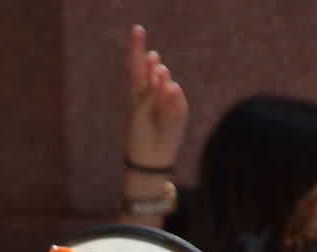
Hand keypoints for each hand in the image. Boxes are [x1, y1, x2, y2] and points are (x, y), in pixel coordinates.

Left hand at [126, 24, 187, 171]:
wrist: (152, 157)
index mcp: (138, 92)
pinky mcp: (179, 110)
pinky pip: (176, 99)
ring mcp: (167, 100)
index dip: (137, 48)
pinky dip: (173, 95)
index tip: (137, 29)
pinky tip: (171, 90)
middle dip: (152, 64)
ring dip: (162, 79)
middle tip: (152, 58)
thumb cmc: (140, 135)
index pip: (137, 66)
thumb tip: (162, 77)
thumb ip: (147, 96)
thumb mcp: (138, 115)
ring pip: (166, 83)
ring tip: (159, 73)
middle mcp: (153, 92)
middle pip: (153, 72)